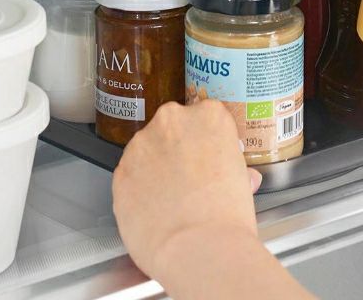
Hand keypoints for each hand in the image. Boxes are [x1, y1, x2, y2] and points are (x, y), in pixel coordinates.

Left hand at [113, 100, 260, 282]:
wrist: (198, 248)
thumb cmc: (226, 216)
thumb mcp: (243, 181)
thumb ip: (234, 167)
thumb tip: (240, 177)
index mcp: (209, 115)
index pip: (206, 116)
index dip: (208, 140)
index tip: (209, 154)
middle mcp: (173, 120)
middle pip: (174, 126)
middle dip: (179, 147)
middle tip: (191, 176)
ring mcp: (142, 144)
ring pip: (148, 148)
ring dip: (156, 166)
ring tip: (171, 197)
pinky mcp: (120, 171)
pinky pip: (130, 174)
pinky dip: (138, 188)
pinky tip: (154, 207)